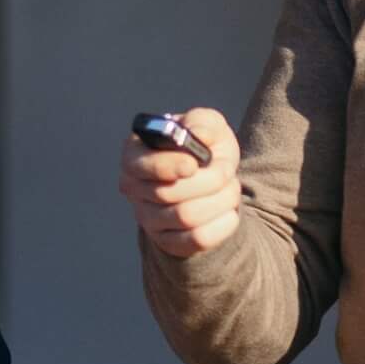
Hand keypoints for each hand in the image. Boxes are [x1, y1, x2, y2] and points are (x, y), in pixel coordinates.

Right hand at [118, 106, 241, 257]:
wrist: (214, 181)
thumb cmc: (204, 148)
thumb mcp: (207, 125)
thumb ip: (202, 122)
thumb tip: (198, 136)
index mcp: (135, 154)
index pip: (140, 166)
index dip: (168, 165)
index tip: (193, 164)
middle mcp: (133, 188)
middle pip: (167, 193)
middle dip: (208, 180)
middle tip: (226, 171)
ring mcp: (147, 217)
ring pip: (186, 217)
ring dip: (219, 200)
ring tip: (230, 188)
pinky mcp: (167, 241)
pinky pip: (197, 239)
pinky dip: (222, 224)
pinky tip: (229, 210)